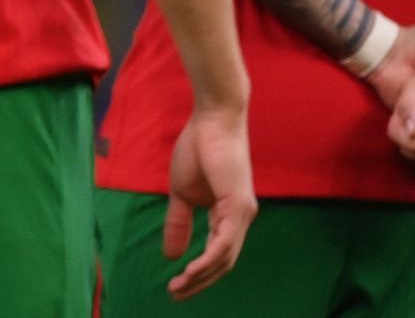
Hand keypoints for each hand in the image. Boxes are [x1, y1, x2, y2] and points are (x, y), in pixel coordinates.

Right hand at [164, 104, 256, 300]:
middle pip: (223, 263)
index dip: (198, 273)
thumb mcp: (181, 193)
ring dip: (201, 277)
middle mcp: (241, 218)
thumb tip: (170, 254)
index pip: (217, 254)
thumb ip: (178, 222)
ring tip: (178, 287)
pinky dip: (208, 261)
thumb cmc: (198, 148)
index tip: (175, 286)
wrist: (211, 119)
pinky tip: (191, 270)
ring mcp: (243, 214)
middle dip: (199, 283)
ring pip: (225, 259)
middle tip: (175, 295)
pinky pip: (225, 244)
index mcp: (228, 215)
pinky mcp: (239, 206)